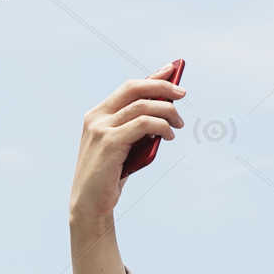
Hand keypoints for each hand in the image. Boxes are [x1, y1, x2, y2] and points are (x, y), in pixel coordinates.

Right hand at [67, 63, 185, 225]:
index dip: (152, 77)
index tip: (172, 69)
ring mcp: (101, 129)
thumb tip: (165, 112)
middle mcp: (96, 117)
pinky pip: (143, 124)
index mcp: (97, 115)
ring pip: (142, 106)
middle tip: (182, 94)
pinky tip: (169, 135)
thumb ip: (136, 128)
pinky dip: (161, 126)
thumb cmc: (110, 176)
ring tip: (178, 124)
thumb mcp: (124, 146)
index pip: (128, 87)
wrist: (90, 204)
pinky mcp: (109, 143)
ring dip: (166, 111)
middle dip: (162, 86)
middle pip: (134, 88)